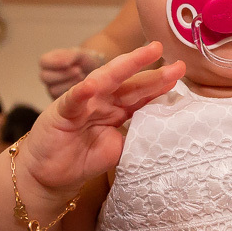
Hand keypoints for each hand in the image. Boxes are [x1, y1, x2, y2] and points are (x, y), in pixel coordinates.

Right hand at [20, 42, 184, 194]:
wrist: (51, 175)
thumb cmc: (82, 159)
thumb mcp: (117, 148)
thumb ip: (136, 136)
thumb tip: (161, 131)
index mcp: (117, 109)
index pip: (142, 95)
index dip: (160, 84)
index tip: (180, 71)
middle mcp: (102, 101)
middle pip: (130, 83)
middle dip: (151, 70)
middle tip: (171, 56)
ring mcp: (83, 103)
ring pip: (105, 82)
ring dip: (124, 68)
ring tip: (144, 55)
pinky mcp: (63, 113)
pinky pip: (74, 101)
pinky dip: (82, 93)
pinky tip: (92, 85)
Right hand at [39, 46, 107, 98]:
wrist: (94, 72)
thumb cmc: (84, 61)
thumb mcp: (79, 54)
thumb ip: (70, 55)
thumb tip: (66, 64)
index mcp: (47, 62)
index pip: (43, 62)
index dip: (56, 63)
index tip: (69, 63)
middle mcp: (46, 76)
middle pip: (46, 77)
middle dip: (65, 74)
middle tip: (79, 71)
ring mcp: (51, 89)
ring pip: (53, 89)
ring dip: (70, 83)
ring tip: (81, 77)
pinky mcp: (58, 100)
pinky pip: (61, 100)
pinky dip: (72, 93)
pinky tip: (80, 87)